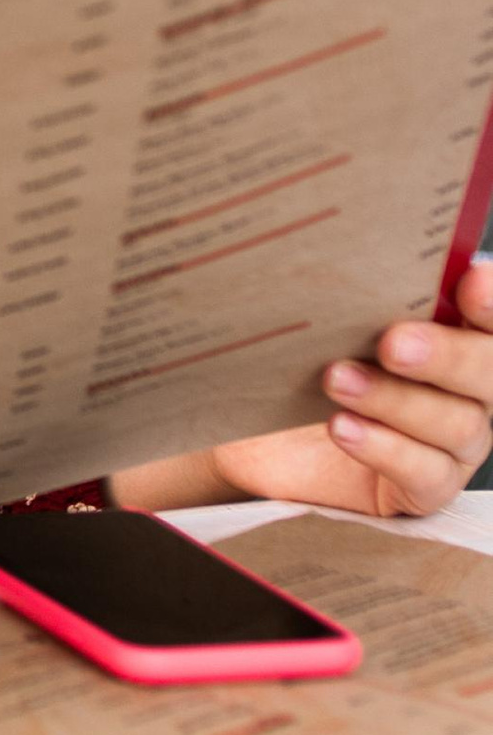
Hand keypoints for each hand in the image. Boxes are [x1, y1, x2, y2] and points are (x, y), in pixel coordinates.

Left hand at [113, 260, 492, 523]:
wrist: (263, 438)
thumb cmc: (305, 366)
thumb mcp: (325, 323)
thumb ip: (351, 292)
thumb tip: (340, 246)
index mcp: (458, 330)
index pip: (491, 313)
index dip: (491, 298)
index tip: (468, 281)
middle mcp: (472, 386)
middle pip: (489, 370)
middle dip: (445, 353)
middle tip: (393, 341)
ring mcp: (456, 441)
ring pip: (457, 423)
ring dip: (395, 400)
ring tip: (336, 379)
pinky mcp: (427, 488)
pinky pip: (424, 471)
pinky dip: (384, 447)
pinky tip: (343, 427)